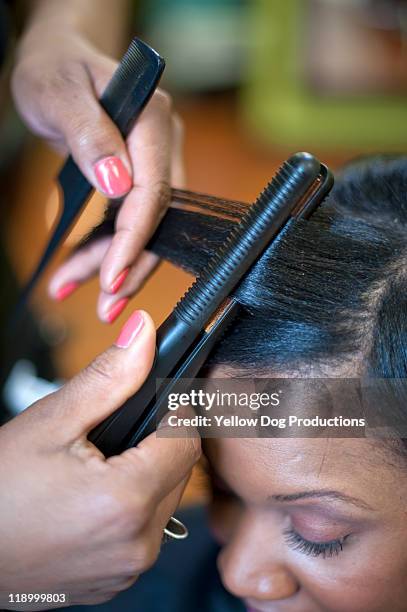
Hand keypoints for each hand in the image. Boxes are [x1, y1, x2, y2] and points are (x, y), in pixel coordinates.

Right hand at [0, 309, 199, 608]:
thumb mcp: (52, 422)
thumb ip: (109, 377)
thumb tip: (144, 332)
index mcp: (126, 501)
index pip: (187, 441)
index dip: (178, 410)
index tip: (163, 396)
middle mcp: (135, 545)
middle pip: (179, 473)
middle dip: (160, 441)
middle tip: (121, 428)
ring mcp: (125, 570)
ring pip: (164, 503)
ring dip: (147, 475)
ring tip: (103, 461)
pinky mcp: (114, 582)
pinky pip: (143, 533)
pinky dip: (131, 509)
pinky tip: (97, 496)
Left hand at [12, 29, 184, 321]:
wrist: (58, 59)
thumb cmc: (55, 68)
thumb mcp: (58, 93)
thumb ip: (90, 134)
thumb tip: (118, 183)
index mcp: (152, 121)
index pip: (154, 194)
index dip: (134, 240)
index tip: (112, 279)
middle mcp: (162, 144)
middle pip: (157, 220)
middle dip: (130, 265)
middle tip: (105, 306)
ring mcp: (154, 162)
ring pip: (144, 228)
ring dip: (112, 264)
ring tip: (70, 286)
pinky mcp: (140, 176)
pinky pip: (128, 221)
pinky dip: (104, 248)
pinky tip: (79, 269)